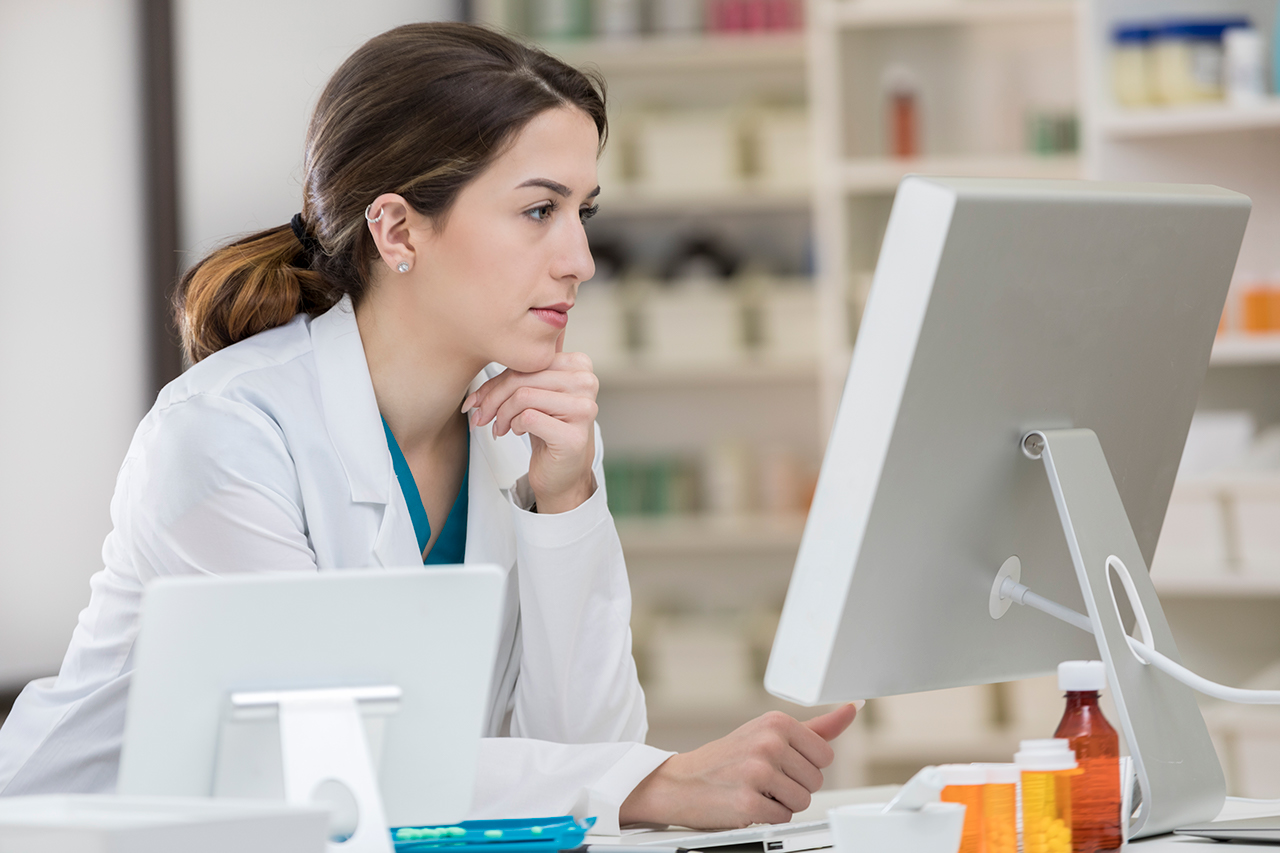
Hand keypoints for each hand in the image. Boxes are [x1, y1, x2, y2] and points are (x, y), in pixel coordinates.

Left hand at [461, 333, 598, 513]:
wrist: (562, 472)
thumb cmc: (547, 429)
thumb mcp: (533, 395)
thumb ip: (516, 375)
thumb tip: (477, 366)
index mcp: (580, 365)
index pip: (528, 360)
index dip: (498, 379)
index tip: (480, 399)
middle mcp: (587, 382)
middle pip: (523, 377)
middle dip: (493, 398)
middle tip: (481, 416)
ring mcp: (584, 409)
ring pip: (523, 396)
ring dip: (502, 414)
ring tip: (499, 427)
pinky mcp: (573, 435)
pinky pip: (528, 418)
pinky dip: (514, 425)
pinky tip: (516, 432)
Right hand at [619, 704, 858, 829]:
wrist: (680, 782)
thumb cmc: (727, 758)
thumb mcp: (769, 733)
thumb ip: (817, 727)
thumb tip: (853, 710)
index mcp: (776, 722)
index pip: (825, 756)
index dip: (804, 765)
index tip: (780, 761)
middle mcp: (768, 743)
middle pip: (815, 781)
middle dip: (793, 785)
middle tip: (763, 777)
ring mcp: (757, 772)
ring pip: (801, 801)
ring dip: (781, 803)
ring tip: (755, 790)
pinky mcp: (748, 802)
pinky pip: (782, 818)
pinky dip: (766, 816)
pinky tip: (746, 802)